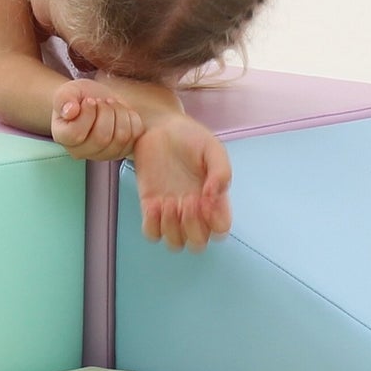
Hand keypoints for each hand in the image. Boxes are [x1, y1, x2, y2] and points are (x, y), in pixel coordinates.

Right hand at [51, 83, 145, 160]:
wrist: (95, 99)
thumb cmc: (79, 97)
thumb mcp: (68, 91)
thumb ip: (64, 98)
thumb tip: (70, 111)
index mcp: (63, 137)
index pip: (76, 134)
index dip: (87, 114)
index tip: (89, 101)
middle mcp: (81, 151)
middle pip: (101, 138)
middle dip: (106, 111)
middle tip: (102, 101)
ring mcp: (103, 154)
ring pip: (120, 137)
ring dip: (119, 113)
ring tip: (111, 104)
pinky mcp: (123, 150)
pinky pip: (135, 135)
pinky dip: (131, 117)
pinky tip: (121, 112)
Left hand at [133, 115, 231, 251]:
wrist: (158, 127)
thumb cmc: (190, 137)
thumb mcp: (212, 148)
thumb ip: (221, 171)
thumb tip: (214, 196)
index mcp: (214, 200)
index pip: (221, 230)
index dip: (215, 222)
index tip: (206, 199)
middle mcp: (194, 212)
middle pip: (198, 243)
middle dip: (193, 227)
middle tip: (186, 200)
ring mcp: (171, 212)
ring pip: (175, 243)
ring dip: (172, 228)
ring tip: (169, 201)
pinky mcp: (150, 207)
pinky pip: (151, 234)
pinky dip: (153, 225)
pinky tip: (154, 203)